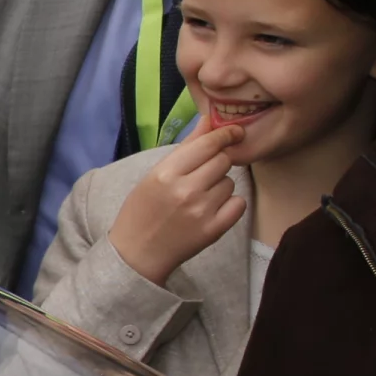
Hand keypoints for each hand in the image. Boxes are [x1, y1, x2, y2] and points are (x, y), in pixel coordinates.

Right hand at [106, 115, 245, 287]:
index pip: (208, 144)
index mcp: (166, 173)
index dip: (225, 135)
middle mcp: (186, 190)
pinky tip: (212, 210)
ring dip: (220, 186)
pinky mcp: (215, 229)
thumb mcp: (154, 175)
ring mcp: (202, 210)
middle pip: (224, 161)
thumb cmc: (142, 210)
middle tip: (201, 177)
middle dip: (217, 164)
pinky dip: (230, 205)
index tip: (234, 133)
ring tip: (199, 199)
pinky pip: (239, 203)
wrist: (137, 254)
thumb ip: (185, 147)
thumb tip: (209, 120)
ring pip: (230, 182)